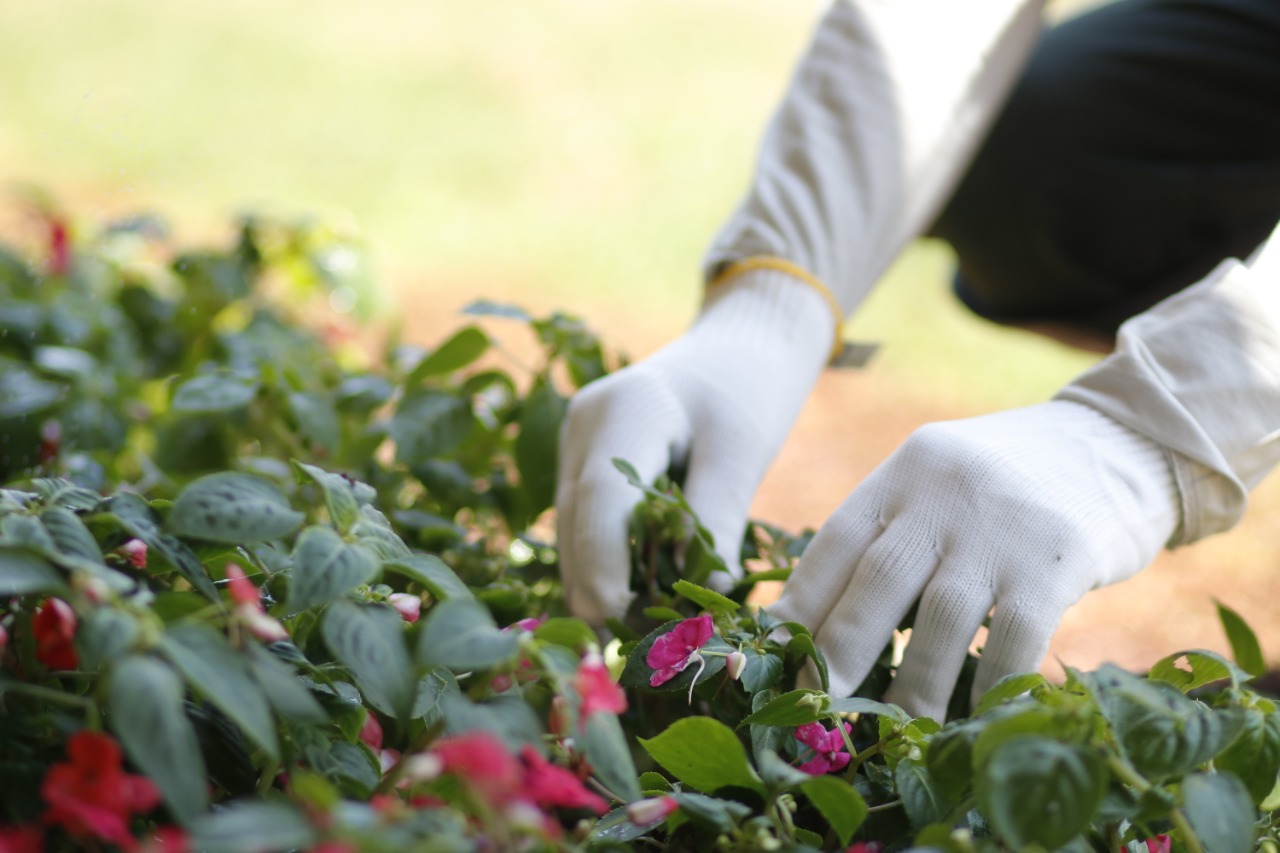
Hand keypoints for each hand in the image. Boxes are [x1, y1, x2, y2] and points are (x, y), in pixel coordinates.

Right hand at [556, 270, 832, 623]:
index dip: (602, 562)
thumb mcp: (742, 451)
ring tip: (644, 630)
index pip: (599, 497)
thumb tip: (708, 594)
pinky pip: (582, 524)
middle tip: (637, 647)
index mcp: (624, 409)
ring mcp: (572, 443)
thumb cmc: (747, 390)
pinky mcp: (578, 464)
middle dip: (598, 587)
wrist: (735, 347)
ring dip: (600, 580)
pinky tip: (638, 596)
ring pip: (571, 532)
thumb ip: (718, 517)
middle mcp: (581, 425)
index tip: (619, 617)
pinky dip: (606, 561)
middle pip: (574, 523)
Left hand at [769, 400, 1180, 720]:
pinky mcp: (1058, 559)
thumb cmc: (1009, 484)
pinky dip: (989, 684)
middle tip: (816, 702)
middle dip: (841, 648)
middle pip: (878, 579)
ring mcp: (1002, 526)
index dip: (802, 602)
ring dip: (913, 682)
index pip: (836, 541)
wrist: (1119, 442)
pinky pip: (1014, 636)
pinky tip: (974, 717)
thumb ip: (892, 534)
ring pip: (940, 616)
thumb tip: (824, 620)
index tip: (778, 653)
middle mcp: (944, 493)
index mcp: (905, 473)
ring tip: (895, 728)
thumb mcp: (940, 483)